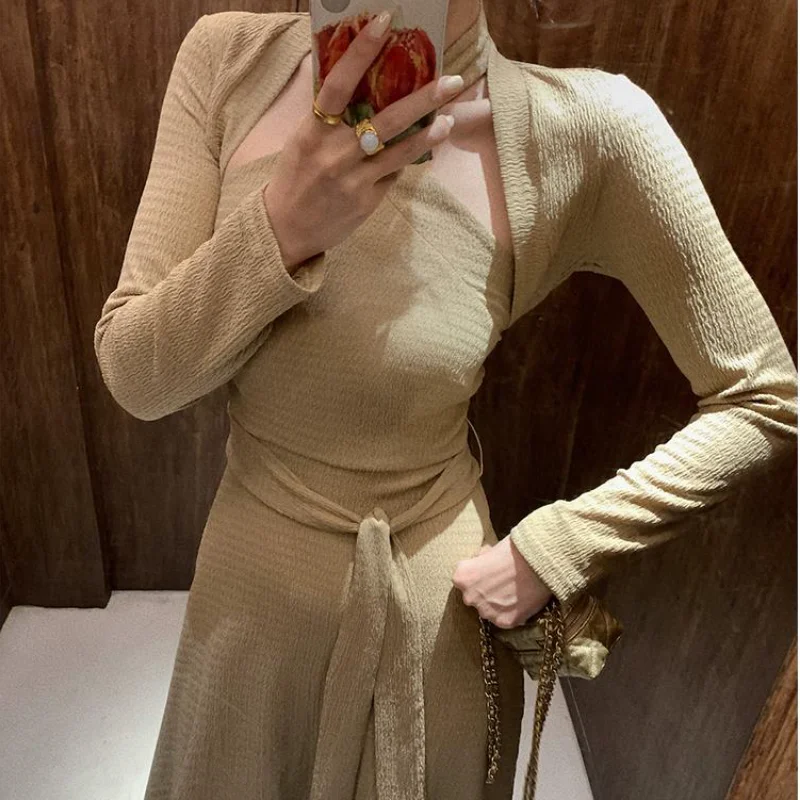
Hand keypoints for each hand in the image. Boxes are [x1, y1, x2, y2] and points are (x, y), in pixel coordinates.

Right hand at [262, 8, 465, 269]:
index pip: (338, 85)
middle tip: (452, 80)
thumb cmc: (295, 179)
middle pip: (385, 119)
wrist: (285, 230)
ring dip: (428, 133)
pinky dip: (408, 158)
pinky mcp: (367, 200)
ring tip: (448, 119)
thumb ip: (330, 118)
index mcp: (313, 131)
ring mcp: (353, 179)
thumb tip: (365, 87)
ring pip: (399, 151)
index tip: (384, 23)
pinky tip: (424, 145)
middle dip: (423, 99)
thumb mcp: (303, 142)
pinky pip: (394, 174)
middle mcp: (334, 153)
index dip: (361, 52)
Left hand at [452, 536, 552, 628]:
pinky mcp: (505, 622)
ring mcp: (487, 611)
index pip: (463, 580)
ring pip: (489, 611)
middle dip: (485, 592)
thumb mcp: (490, 549)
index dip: (478, 576)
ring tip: (515, 591)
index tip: (489, 572)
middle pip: (474, 597)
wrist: (539, 561)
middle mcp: (470, 597)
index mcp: (462, 577)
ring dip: (498, 604)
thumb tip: (479, 561)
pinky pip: (505, 619)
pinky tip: (522, 600)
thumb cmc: (514, 550)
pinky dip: (512, 612)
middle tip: (503, 583)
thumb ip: (480, 560)